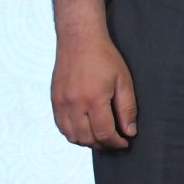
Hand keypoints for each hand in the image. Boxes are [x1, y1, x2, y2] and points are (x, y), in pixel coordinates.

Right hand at [52, 32, 137, 148]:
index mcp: (93, 99)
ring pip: (72, 136)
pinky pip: (61, 126)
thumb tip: (129, 131)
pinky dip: (73, 133)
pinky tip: (85, 128)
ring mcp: (61, 102)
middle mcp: (74, 103)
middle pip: (87, 138)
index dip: (116, 142)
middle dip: (103, 144)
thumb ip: (127, 108)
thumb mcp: (123, 81)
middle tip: (114, 140)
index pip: (104, 133)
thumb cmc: (103, 57)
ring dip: (87, 141)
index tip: (124, 142)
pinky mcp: (54, 100)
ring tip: (100, 136)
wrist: (79, 39)